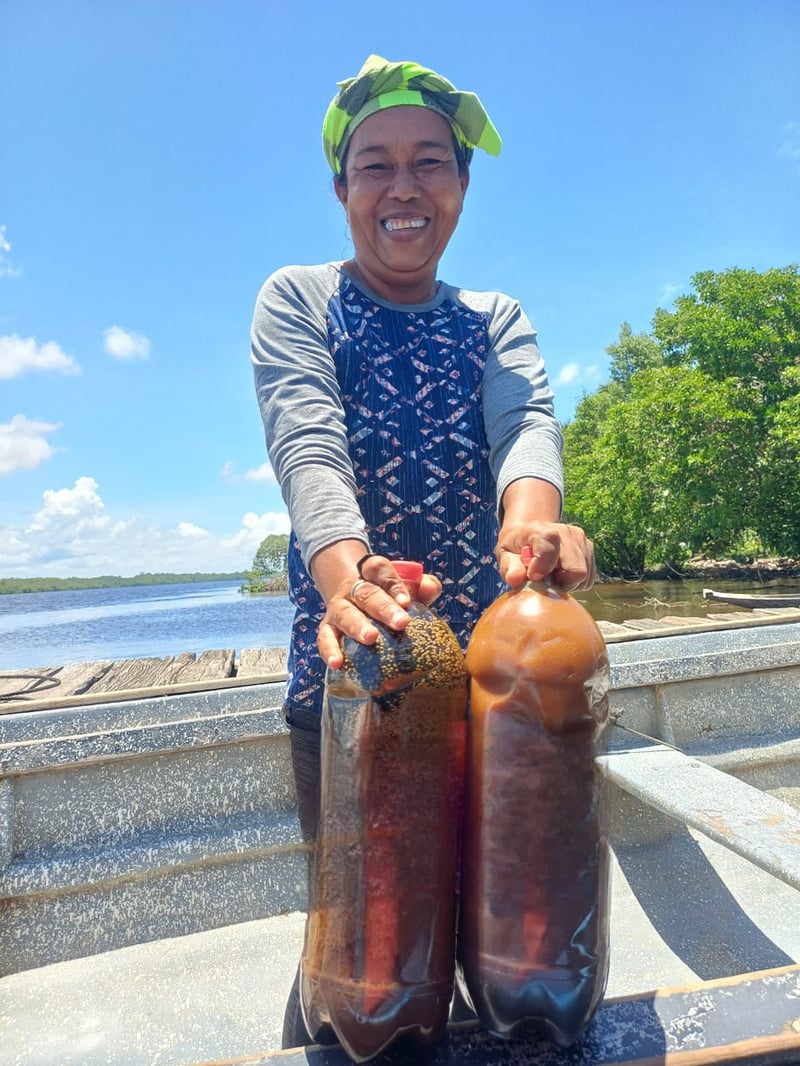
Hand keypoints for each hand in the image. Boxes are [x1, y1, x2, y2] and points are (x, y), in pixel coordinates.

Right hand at [317, 554, 441, 668]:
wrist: (351, 593)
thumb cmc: (387, 594)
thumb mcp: (405, 585)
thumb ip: (422, 586)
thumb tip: (430, 588)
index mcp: (372, 572)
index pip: (381, 571)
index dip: (394, 585)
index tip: (407, 601)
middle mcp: (352, 587)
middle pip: (366, 594)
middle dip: (383, 608)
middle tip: (401, 623)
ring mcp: (338, 607)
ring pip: (345, 614)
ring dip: (357, 626)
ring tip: (370, 639)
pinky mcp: (327, 626)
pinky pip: (325, 637)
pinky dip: (329, 650)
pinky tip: (338, 663)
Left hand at [496, 522, 596, 590]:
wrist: (531, 535)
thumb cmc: (517, 547)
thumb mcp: (505, 555)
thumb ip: (509, 567)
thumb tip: (514, 579)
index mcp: (540, 529)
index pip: (550, 542)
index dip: (543, 564)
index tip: (533, 576)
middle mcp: (566, 531)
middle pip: (575, 568)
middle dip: (559, 583)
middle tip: (544, 581)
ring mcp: (581, 540)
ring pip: (583, 576)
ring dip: (567, 584)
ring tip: (551, 576)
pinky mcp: (589, 551)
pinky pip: (588, 578)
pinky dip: (574, 583)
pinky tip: (560, 575)